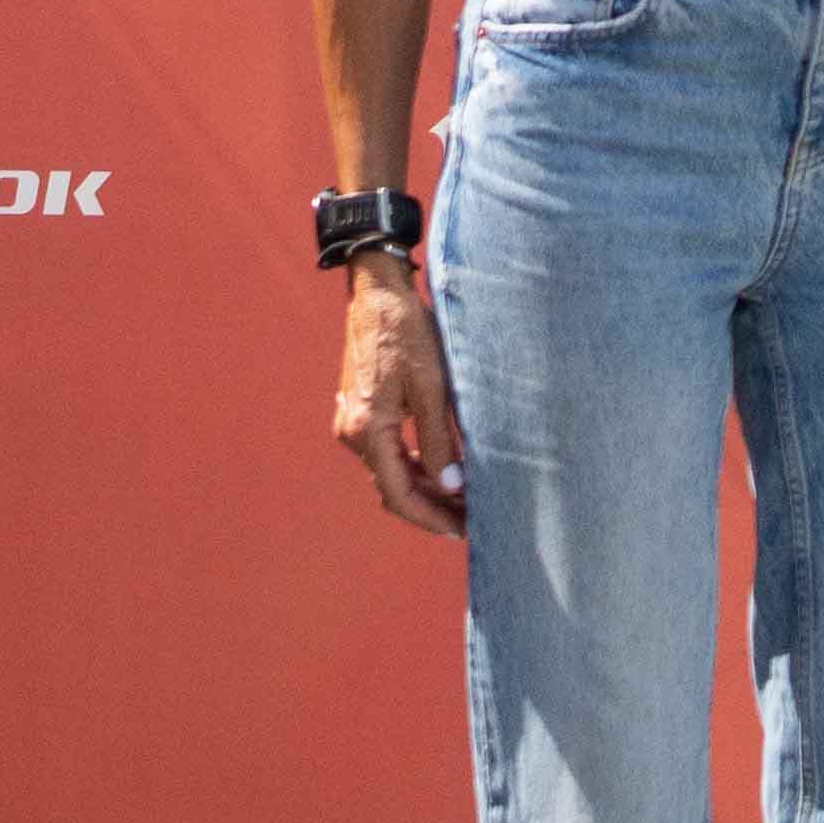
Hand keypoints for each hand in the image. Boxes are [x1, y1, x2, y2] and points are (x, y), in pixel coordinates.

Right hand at [332, 267, 464, 534]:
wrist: (378, 293)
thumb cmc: (407, 333)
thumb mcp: (431, 387)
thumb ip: (441, 439)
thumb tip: (452, 485)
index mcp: (367, 430)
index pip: (399, 494)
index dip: (432, 517)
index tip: (462, 530)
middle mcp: (352, 433)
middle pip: (392, 489)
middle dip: (431, 508)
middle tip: (471, 520)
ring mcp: (352, 423)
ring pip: (390, 472)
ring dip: (424, 489)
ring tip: (463, 499)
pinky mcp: (360, 411)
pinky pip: (387, 452)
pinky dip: (414, 466)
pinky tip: (443, 470)